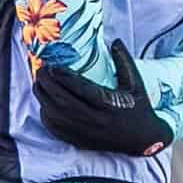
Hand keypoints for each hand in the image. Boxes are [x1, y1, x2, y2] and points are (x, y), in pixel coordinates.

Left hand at [33, 39, 172, 157]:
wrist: (144, 140)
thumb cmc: (139, 108)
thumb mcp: (136, 84)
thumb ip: (124, 61)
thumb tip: (115, 41)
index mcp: (110, 105)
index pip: (82, 89)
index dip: (64, 77)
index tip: (53, 66)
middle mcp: (97, 121)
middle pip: (65, 103)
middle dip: (49, 86)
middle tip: (40, 71)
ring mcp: (88, 133)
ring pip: (58, 117)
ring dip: (44, 100)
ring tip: (38, 85)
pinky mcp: (82, 141)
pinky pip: (58, 131)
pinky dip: (47, 117)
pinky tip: (44, 105)